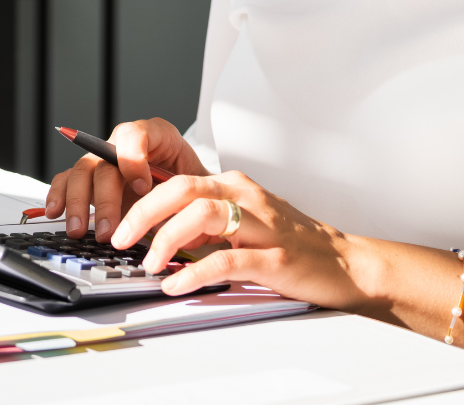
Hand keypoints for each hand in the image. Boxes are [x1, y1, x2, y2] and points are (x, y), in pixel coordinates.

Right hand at [43, 118, 206, 240]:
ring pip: (82, 171)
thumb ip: (183, 195)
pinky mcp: (91, 180)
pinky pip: (67, 179)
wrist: (191, 197)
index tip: (143, 189)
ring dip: (78, 202)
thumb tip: (169, 219)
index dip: (134, 160)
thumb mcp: (197, 188)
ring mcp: (105, 161)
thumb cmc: (195, 190)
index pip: (136, 135)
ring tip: (79, 229)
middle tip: (109, 229)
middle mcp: (125, 146)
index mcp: (156, 136)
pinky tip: (56, 212)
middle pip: (104, 161)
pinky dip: (59, 195)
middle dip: (105, 197)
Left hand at [109, 170, 372, 311]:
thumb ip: (205, 222)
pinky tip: (177, 284)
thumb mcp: (243, 222)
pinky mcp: (274, 257)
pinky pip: (226, 259)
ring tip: (150, 263)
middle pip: (183, 189)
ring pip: (202, 214)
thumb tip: (159, 232)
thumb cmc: (292, 242)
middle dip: (144, 213)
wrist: (344, 262)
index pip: (177, 179)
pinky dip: (195, 272)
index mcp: (235, 186)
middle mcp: (246, 197)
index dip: (142, 198)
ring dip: (167, 239)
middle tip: (120, 238)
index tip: (119, 220)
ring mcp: (262, 225)